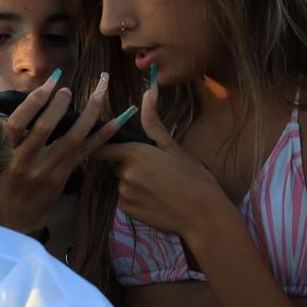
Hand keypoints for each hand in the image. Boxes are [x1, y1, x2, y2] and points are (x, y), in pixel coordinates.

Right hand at [0, 73, 126, 235]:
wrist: (12, 219)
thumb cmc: (2, 186)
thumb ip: (13, 137)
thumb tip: (31, 103)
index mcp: (7, 155)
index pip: (16, 125)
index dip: (32, 102)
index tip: (48, 84)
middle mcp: (27, 163)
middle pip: (44, 128)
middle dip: (58, 104)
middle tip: (68, 89)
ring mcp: (48, 171)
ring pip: (72, 139)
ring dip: (89, 113)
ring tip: (100, 91)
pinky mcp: (63, 177)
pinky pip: (86, 153)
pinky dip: (102, 135)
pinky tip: (117, 120)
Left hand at [96, 85, 231, 240]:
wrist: (202, 214)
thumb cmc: (193, 177)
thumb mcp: (174, 147)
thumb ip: (154, 123)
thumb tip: (148, 93)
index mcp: (134, 153)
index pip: (104, 148)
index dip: (107, 148)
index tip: (115, 149)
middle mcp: (124, 173)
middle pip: (118, 166)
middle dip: (131, 167)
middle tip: (158, 172)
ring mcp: (124, 193)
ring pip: (123, 184)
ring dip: (135, 184)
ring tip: (161, 188)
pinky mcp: (127, 210)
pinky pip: (127, 200)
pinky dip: (137, 199)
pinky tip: (157, 200)